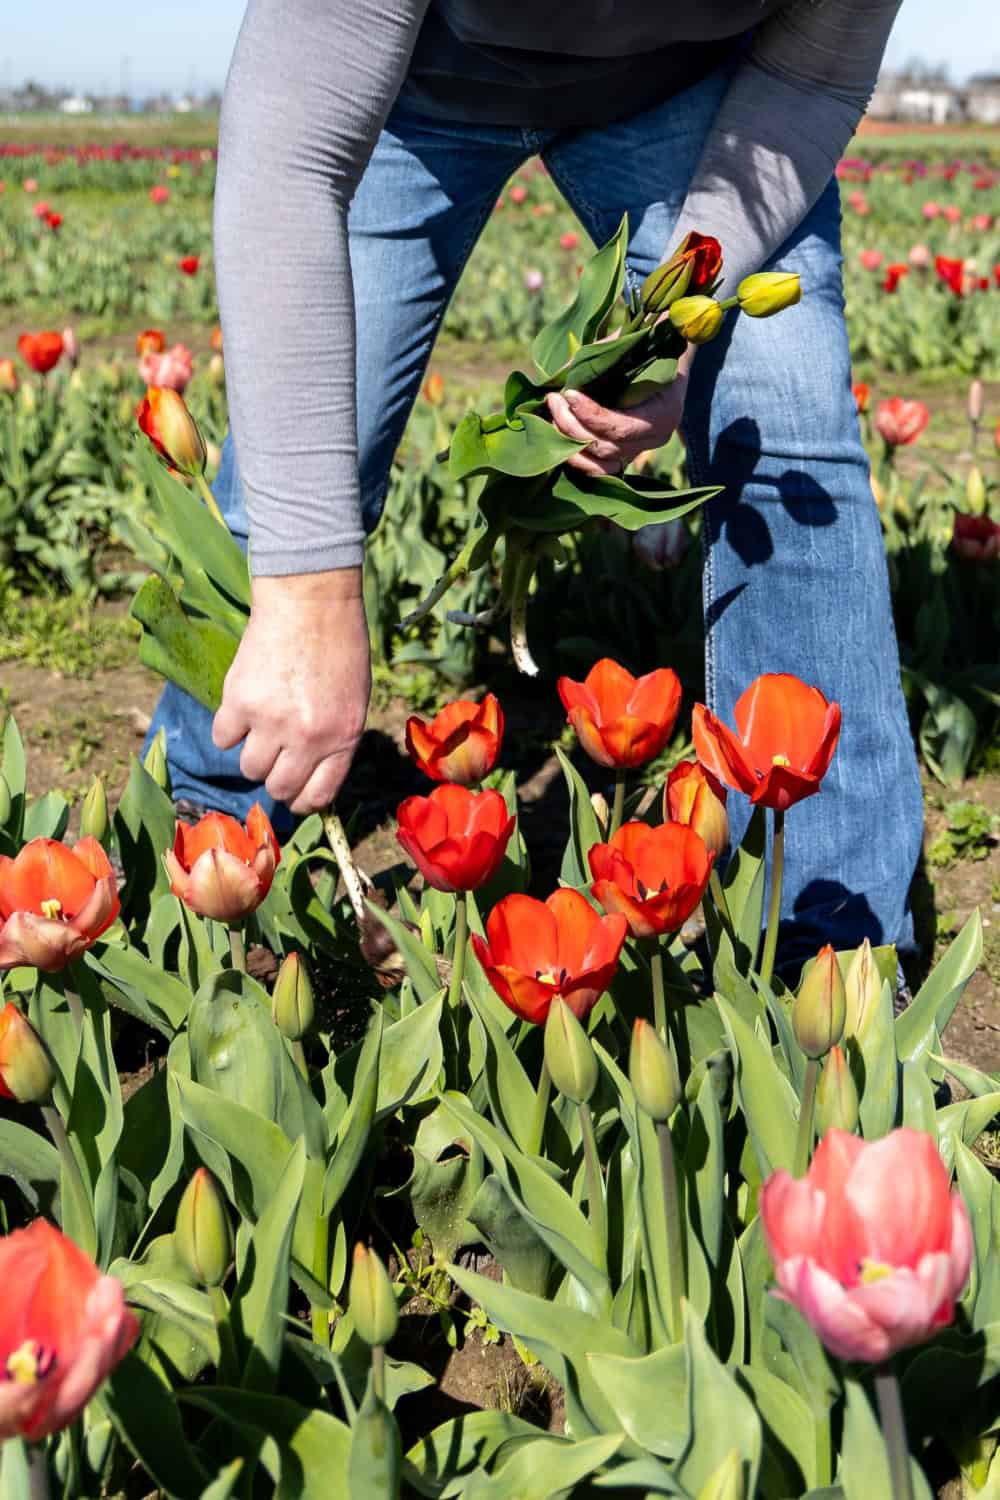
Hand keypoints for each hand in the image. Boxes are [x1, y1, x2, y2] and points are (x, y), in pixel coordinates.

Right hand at [212, 567, 370, 814]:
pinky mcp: (239, 702)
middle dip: (276, 778)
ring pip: (249, 768)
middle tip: (274, 756)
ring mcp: (271, 722)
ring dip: (252, 753)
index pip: (318, 795)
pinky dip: (229, 729)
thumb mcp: (354, 700)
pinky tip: (241, 708)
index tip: (295, 791)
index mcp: (343, 738)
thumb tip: (312, 773)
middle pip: (279, 787)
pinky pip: (223, 738)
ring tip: (259, 727)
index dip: (303, 798)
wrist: (311, 601)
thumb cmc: (340, 645)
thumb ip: (336, 739)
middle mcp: (308, 737)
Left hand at [546, 345, 694, 476]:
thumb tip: (559, 377)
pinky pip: (599, 469)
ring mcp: (640, 449)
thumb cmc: (646, 346)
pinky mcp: (626, 454)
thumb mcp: (627, 345)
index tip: (568, 393)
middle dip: (572, 426)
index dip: (589, 414)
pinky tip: (560, 434)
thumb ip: (597, 359)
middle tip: (554, 399)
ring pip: (598, 464)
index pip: (620, 427)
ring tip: (553, 416)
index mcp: (663, 412)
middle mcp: (654, 438)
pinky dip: (577, 457)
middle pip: (605, 447)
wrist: (665, 357)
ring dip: (569, 443)